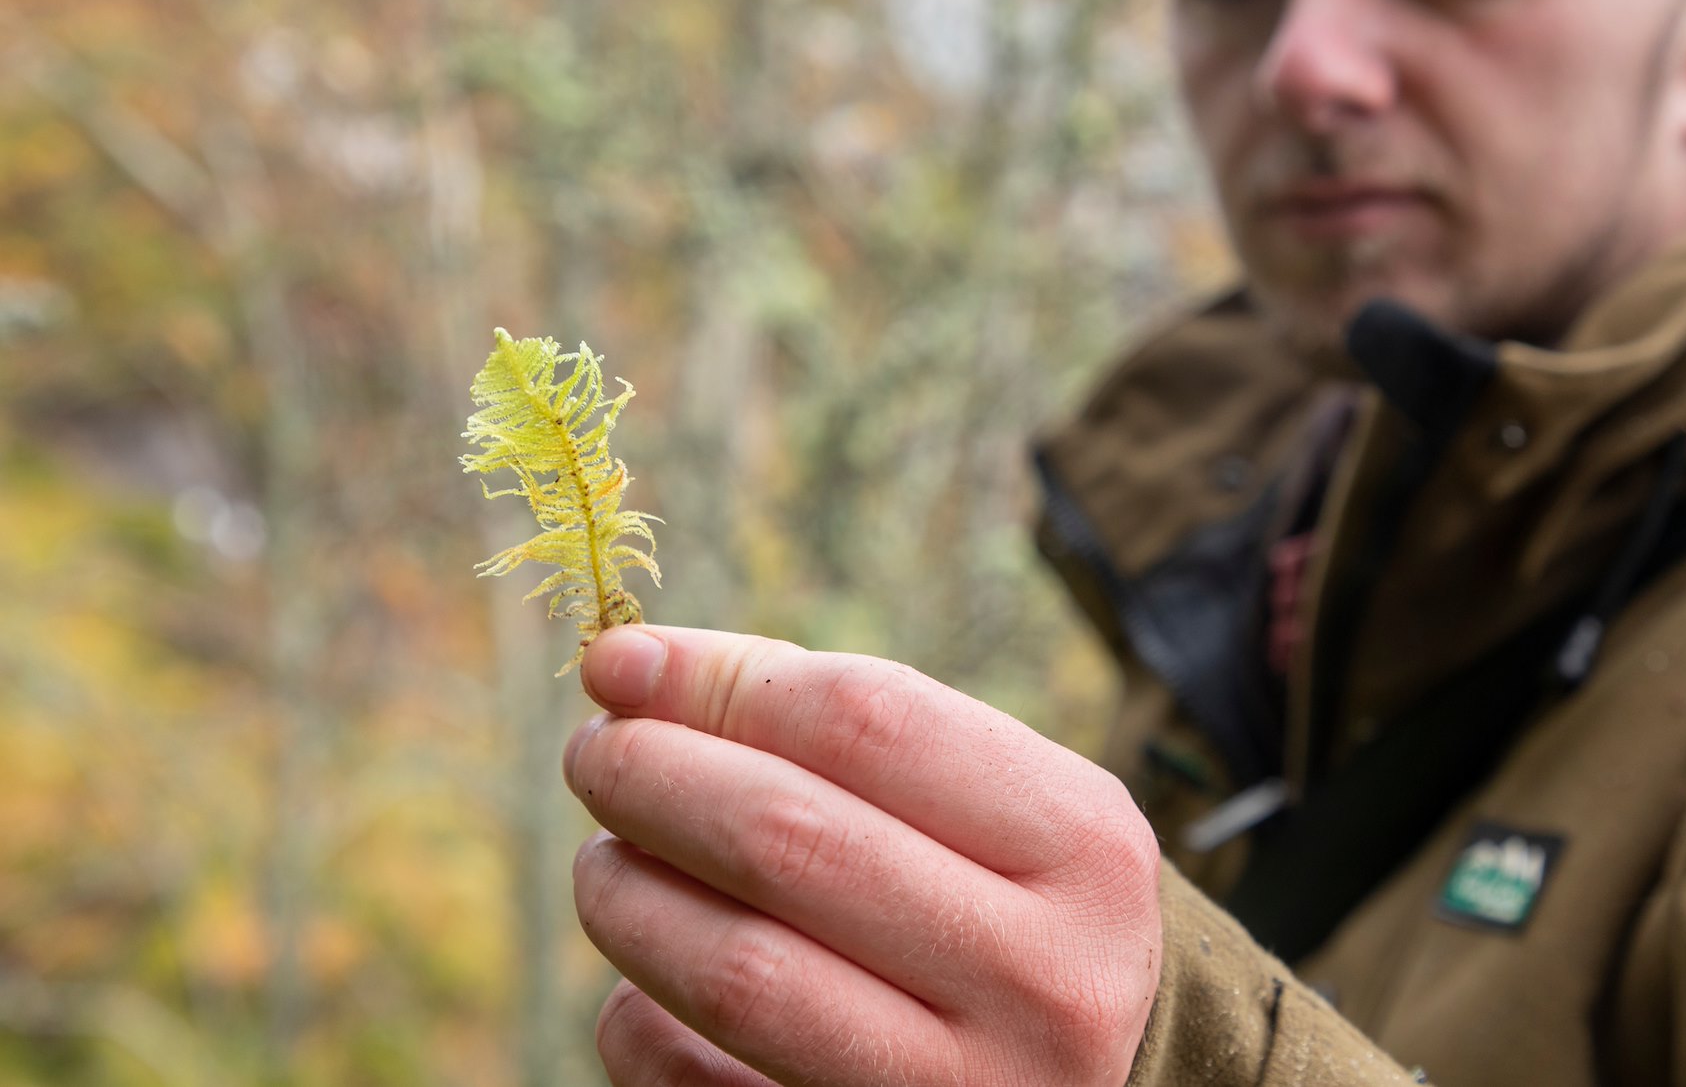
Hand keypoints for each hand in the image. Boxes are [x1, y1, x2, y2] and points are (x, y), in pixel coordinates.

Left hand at [563, 624, 1162, 1085]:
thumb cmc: (1014, 906)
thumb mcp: (993, 804)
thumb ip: (839, 729)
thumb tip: (633, 669)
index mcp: (1082, 846)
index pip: (864, 722)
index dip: (717, 680)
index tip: (620, 664)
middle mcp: (1043, 978)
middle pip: (787, 840)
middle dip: (652, 778)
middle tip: (598, 757)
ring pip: (736, 973)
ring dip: (629, 895)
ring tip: (609, 859)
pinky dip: (639, 1025)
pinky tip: (646, 988)